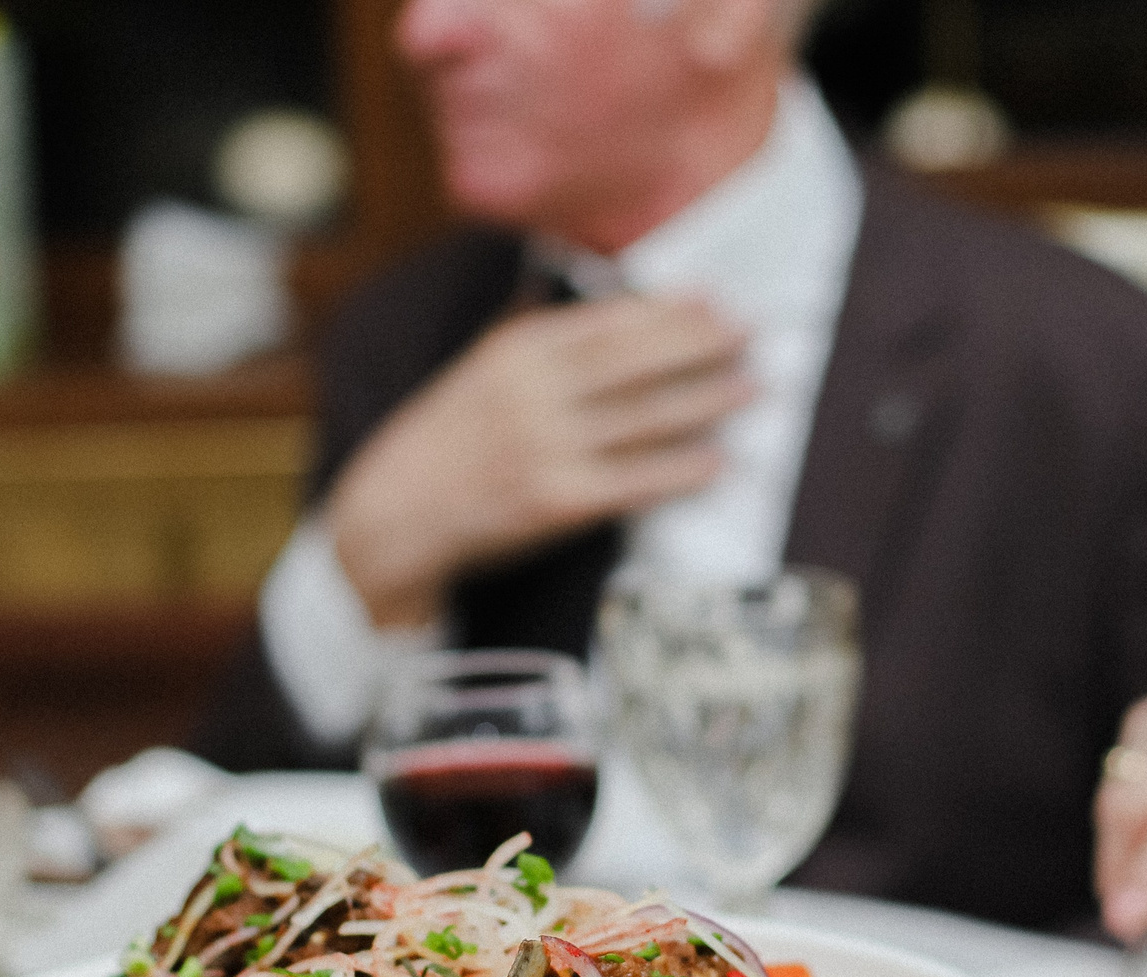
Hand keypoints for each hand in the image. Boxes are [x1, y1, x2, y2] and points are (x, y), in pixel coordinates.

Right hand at [327, 294, 751, 626]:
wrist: (394, 516)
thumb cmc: (445, 442)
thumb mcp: (477, 369)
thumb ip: (531, 328)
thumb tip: (595, 290)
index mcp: (516, 351)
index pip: (609, 321)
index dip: (668, 310)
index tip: (713, 301)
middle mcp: (533, 393)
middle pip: (636, 361)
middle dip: (700, 345)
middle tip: (751, 334)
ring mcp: (546, 447)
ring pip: (645, 417)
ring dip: (706, 402)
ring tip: (750, 388)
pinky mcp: (556, 502)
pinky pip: (634, 481)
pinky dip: (679, 471)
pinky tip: (716, 464)